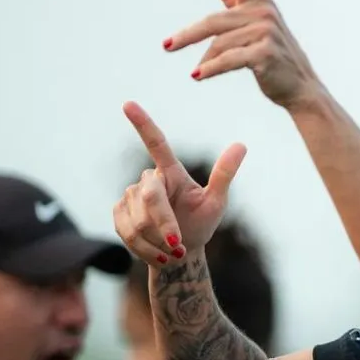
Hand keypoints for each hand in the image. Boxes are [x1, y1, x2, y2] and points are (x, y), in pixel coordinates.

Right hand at [113, 101, 246, 264]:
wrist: (181, 254)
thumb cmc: (201, 223)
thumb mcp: (216, 202)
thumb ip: (224, 174)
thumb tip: (242, 145)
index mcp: (171, 171)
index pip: (156, 143)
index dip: (142, 123)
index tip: (127, 103)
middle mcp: (147, 179)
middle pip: (150, 197)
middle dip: (164, 224)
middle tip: (179, 246)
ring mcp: (129, 196)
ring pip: (139, 221)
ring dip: (158, 242)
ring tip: (174, 251)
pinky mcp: (118, 215)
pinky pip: (128, 234)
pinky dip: (146, 250)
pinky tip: (160, 256)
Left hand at [164, 0, 323, 110]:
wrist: (300, 86)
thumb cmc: (273, 56)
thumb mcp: (254, 26)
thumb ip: (235, 1)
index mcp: (259, 2)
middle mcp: (263, 13)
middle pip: (214, 22)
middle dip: (188, 35)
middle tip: (167, 46)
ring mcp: (266, 32)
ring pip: (220, 45)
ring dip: (206, 61)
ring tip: (198, 72)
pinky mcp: (265, 53)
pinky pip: (228, 60)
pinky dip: (211, 69)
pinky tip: (197, 75)